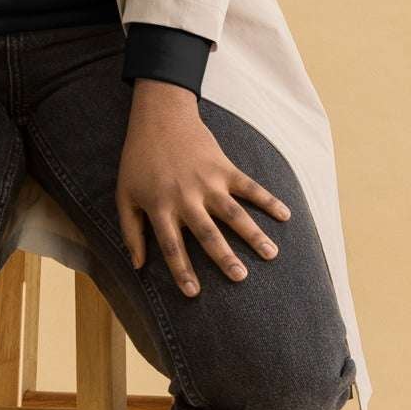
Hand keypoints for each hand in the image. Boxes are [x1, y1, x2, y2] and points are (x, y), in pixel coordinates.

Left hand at [116, 80, 290, 294]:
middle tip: (240, 277)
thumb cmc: (138, 160)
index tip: (194, 293)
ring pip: (234, 213)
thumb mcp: (124, 195)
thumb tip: (137, 266)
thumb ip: (131, 231)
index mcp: (160, 206)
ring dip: (253, 234)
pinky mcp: (224, 167)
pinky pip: (250, 186)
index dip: (181, 270)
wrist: (159, 117)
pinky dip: (268, 199)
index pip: (172, 246)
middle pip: (207, 233)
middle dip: (224, 257)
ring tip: (271, 254)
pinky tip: (285, 215)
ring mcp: (208, 182)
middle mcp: (186, 197)